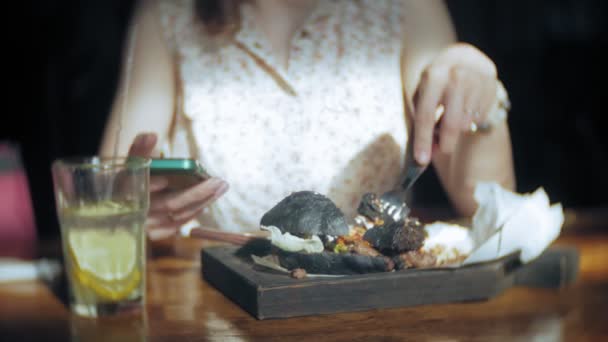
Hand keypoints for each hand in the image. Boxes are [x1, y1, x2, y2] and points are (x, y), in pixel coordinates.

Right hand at [127, 133, 228, 239]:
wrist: (122, 202)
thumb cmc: (133, 177)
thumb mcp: (134, 161)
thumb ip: (141, 148)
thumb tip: (150, 136)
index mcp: (127, 188)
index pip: (142, 187)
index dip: (154, 184)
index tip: (167, 179)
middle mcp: (135, 209)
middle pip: (171, 203)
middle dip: (197, 192)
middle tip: (218, 181)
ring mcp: (145, 224)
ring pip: (179, 215)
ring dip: (202, 202)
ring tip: (219, 188)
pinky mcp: (154, 233)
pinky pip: (178, 225)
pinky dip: (193, 213)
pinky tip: (206, 203)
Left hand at [412, 43, 498, 164]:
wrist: (463, 58)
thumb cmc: (435, 84)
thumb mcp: (422, 94)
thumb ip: (421, 121)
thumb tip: (425, 153)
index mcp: (434, 74)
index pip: (426, 113)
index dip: (422, 139)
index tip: (421, 160)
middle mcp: (457, 74)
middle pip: (452, 122)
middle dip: (446, 142)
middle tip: (442, 150)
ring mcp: (478, 80)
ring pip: (467, 122)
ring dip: (457, 130)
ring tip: (450, 120)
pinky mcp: (493, 86)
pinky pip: (480, 118)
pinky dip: (470, 122)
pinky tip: (465, 112)